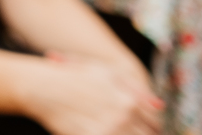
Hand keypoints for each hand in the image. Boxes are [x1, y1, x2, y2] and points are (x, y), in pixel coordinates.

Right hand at [25, 56, 162, 134]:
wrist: (41, 88)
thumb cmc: (73, 76)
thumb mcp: (105, 72)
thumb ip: (135, 89)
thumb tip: (159, 105)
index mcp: (128, 100)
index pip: (155, 122)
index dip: (153, 125)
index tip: (147, 126)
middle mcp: (121, 117)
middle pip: (147, 134)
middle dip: (143, 132)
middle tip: (129, 127)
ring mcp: (107, 130)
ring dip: (126, 133)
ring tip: (114, 128)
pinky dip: (112, 134)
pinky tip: (103, 129)